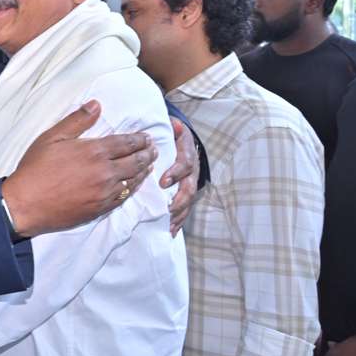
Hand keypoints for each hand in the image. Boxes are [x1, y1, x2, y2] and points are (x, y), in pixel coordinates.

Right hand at [2, 101, 157, 236]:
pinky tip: (135, 185)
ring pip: (133, 180)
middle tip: (154, 149)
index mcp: (95, 151)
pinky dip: (134, 189)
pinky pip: (124, 197)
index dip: (139, 139)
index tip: (147, 136)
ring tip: (150, 164)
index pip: (126, 142)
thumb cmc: (36, 168)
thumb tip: (96, 105)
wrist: (26, 204)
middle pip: (135, 161)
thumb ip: (77, 121)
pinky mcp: (101, 208)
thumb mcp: (52, 138)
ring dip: (144, 171)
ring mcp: (105, 192)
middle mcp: (105, 172)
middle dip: (147, 153)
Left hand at [162, 118, 199, 235]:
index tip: (163, 181)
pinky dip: (179, 221)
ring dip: (179, 213)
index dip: (176, 173)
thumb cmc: (171, 133)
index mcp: (187, 153)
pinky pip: (185, 208)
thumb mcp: (172, 126)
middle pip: (189, 187)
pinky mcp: (186, 192)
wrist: (180, 139)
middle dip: (178, 199)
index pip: (185, 163)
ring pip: (188, 200)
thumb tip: (176, 125)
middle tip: (166, 208)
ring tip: (168, 224)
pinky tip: (171, 231)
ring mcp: (190, 183)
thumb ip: (172, 126)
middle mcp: (192, 170)